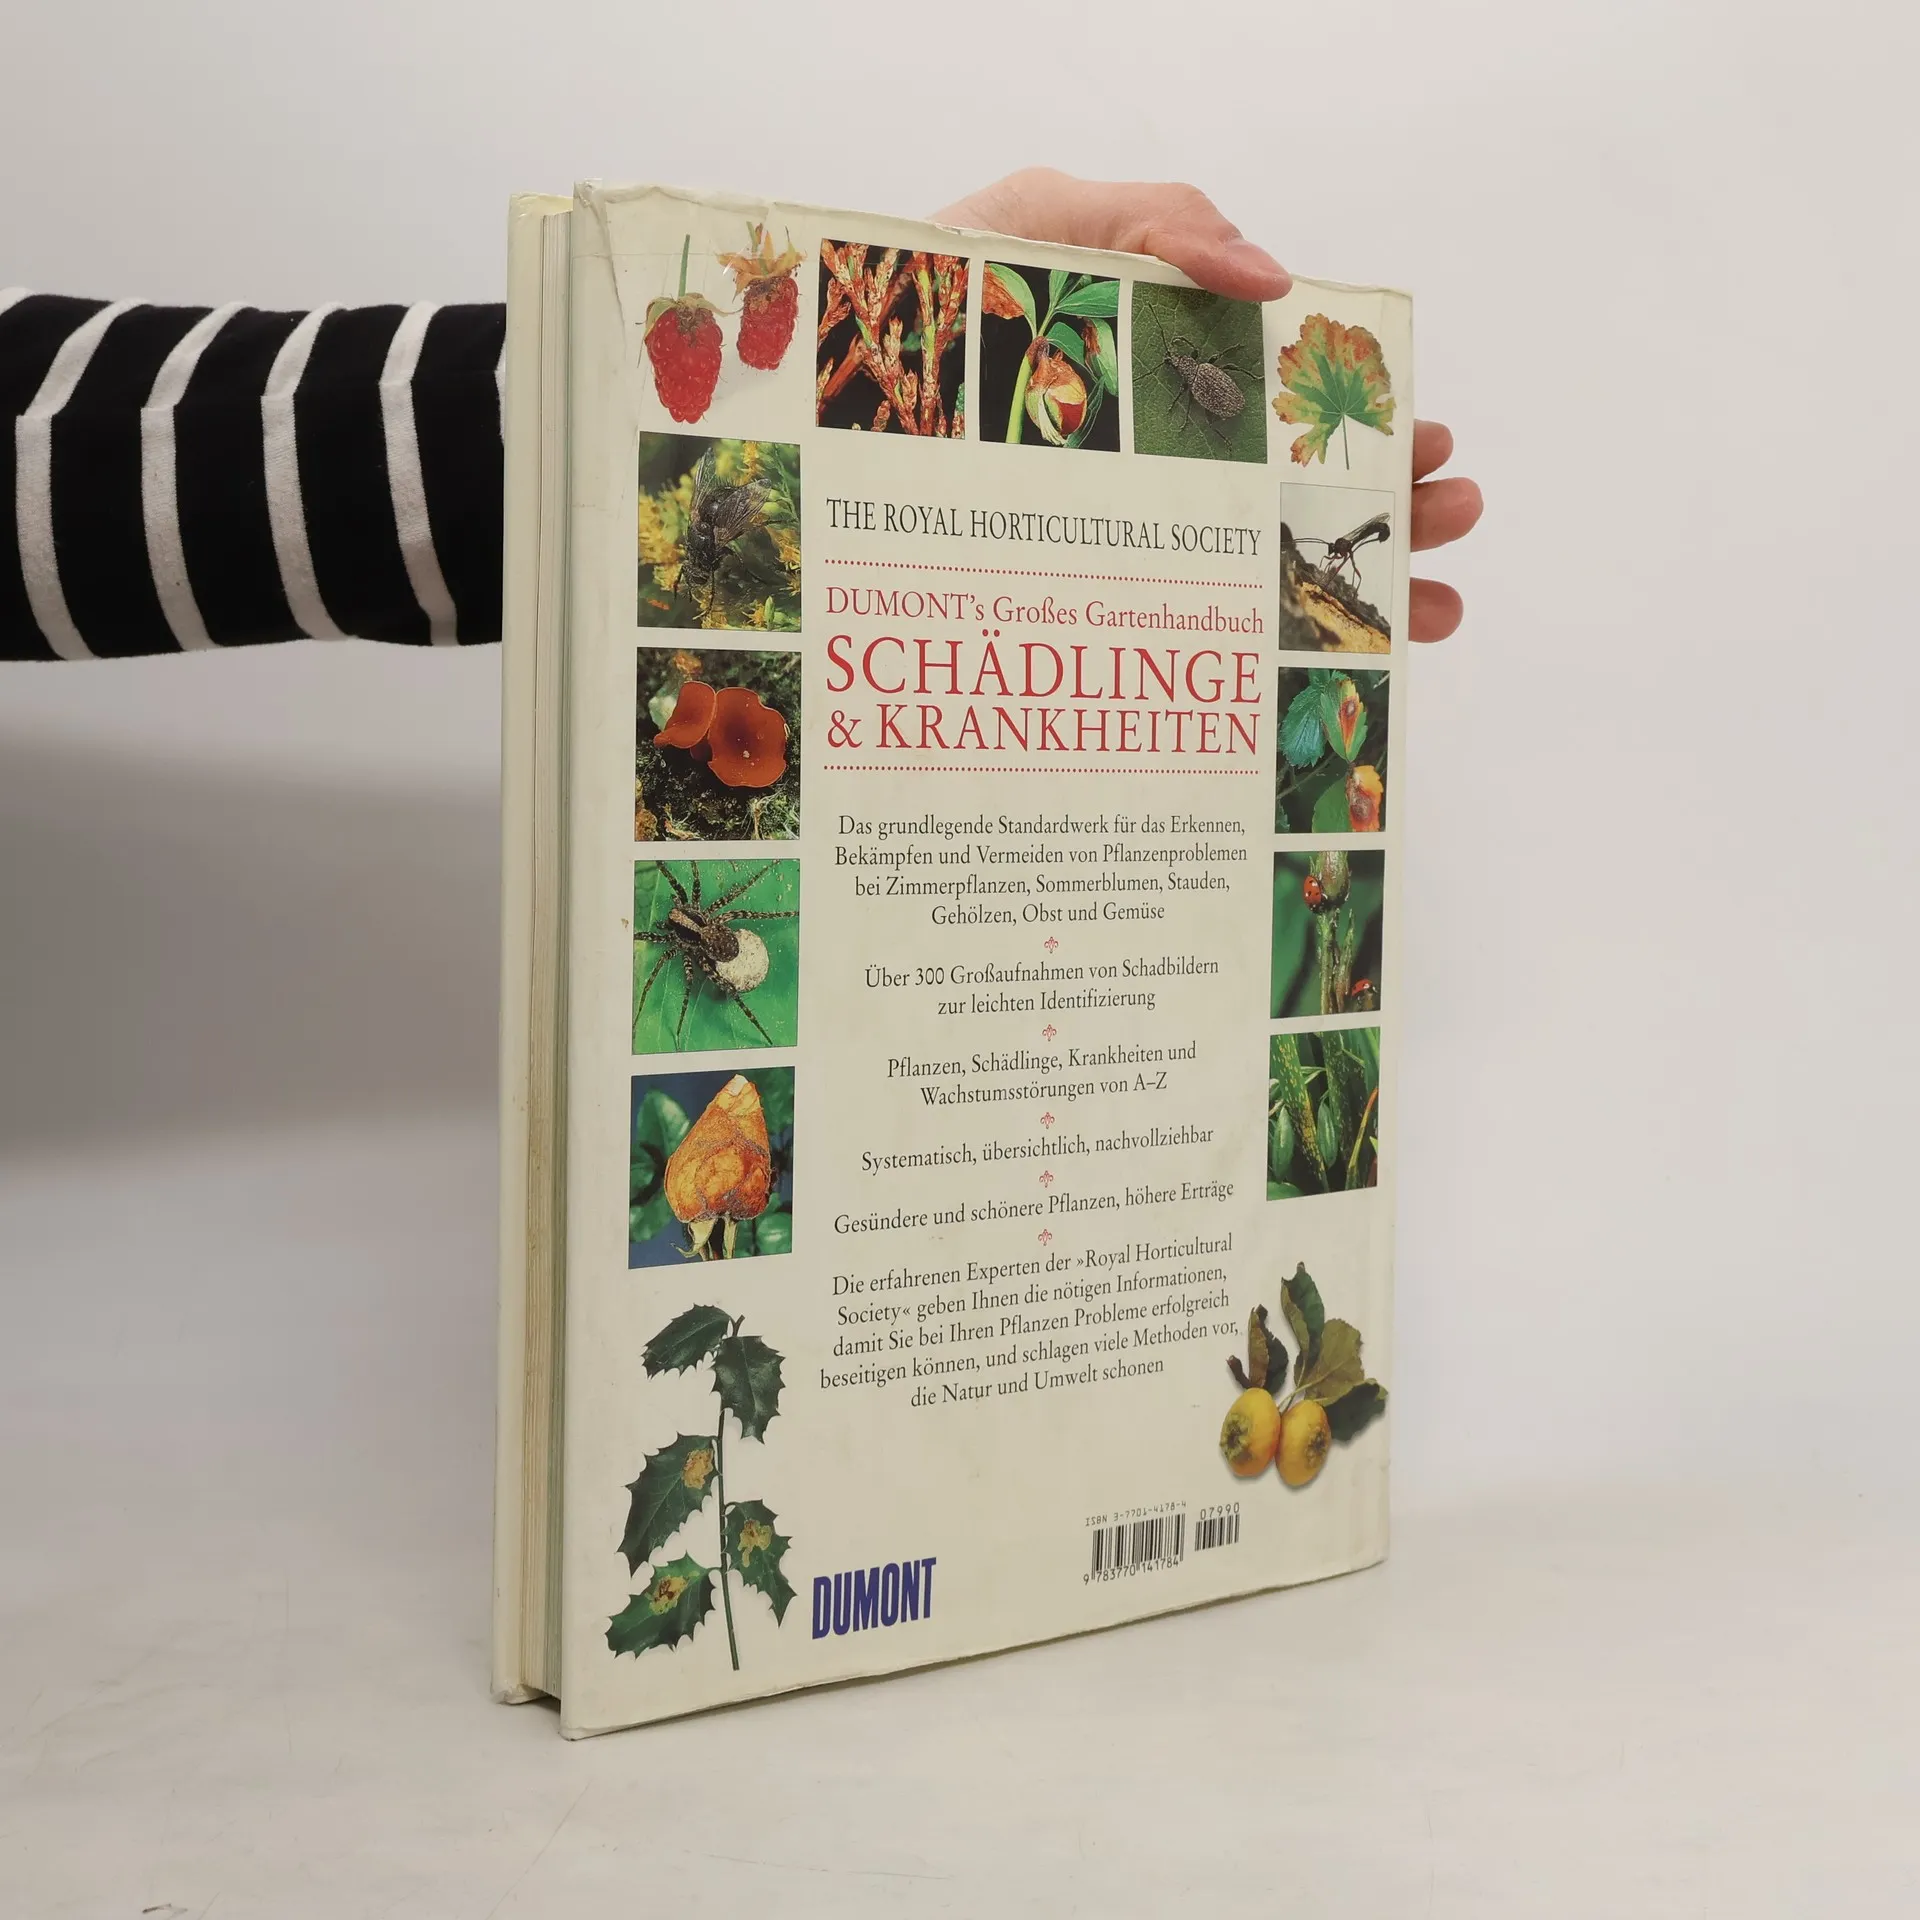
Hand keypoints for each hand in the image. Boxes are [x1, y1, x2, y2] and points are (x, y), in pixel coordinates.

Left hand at [934, 169, 1482, 641]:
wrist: (821, 398)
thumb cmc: (930, 300)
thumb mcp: (1040, 220)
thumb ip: (1156, 225)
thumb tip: (1277, 280)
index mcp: (1158, 376)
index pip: (1283, 406)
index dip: (1360, 425)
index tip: (1423, 440)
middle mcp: (1149, 466)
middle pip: (1287, 493)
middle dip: (1383, 509)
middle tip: (1450, 511)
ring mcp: (1114, 538)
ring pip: (1248, 572)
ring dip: (1347, 587)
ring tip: (1430, 602)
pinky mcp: (1069, 602)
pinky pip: (1172, 637)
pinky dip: (1252, 659)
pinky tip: (1318, 672)